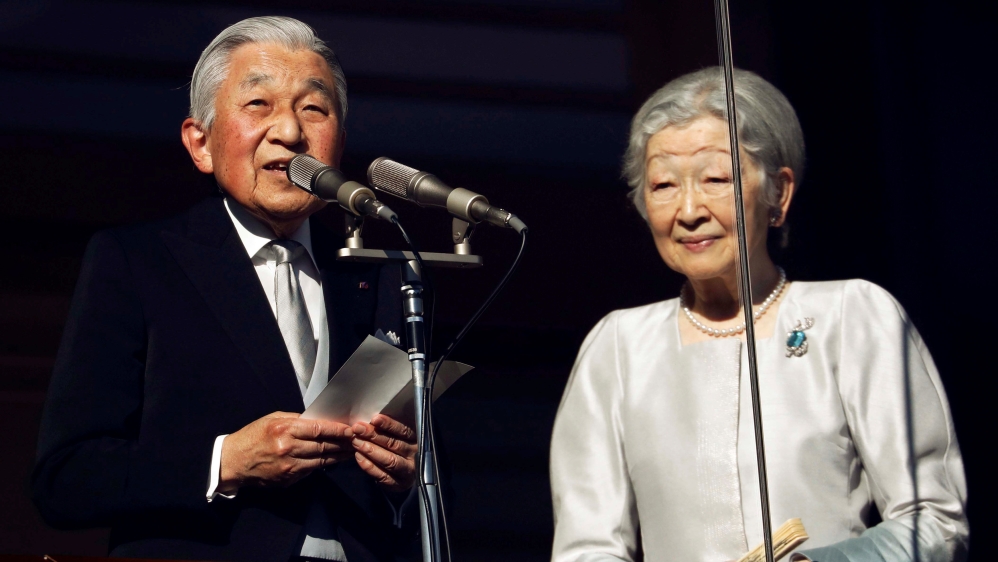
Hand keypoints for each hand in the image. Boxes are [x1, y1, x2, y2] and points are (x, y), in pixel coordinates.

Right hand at [219, 412, 354, 491]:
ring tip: (353, 450)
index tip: (351, 429)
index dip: (337, 429)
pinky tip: (334, 460)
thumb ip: (296, 420)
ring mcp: (288, 467)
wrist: (232, 462)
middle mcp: (288, 449)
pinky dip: (323, 465)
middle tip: (359, 440)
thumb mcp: (272, 419)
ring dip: (339, 456)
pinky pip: (311, 471)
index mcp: (284, 430)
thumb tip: (318, 420)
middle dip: (343, 443)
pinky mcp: (288, 479)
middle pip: (323, 446)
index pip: (318, 429)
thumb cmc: (252, 436)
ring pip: (321, 461)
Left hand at [351, 414, 416, 491]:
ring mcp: (407, 471)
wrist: (401, 478)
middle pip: (394, 444)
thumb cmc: (396, 452)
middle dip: (374, 435)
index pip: (404, 431)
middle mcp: (414, 456)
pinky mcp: (397, 484)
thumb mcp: (397, 438)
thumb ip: (387, 431)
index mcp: (416, 441)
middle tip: (358, 429)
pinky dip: (369, 465)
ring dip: (370, 450)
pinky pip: (382, 475)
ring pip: (389, 460)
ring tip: (355, 441)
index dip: (389, 425)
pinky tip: (358, 456)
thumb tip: (369, 421)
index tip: (374, 419)